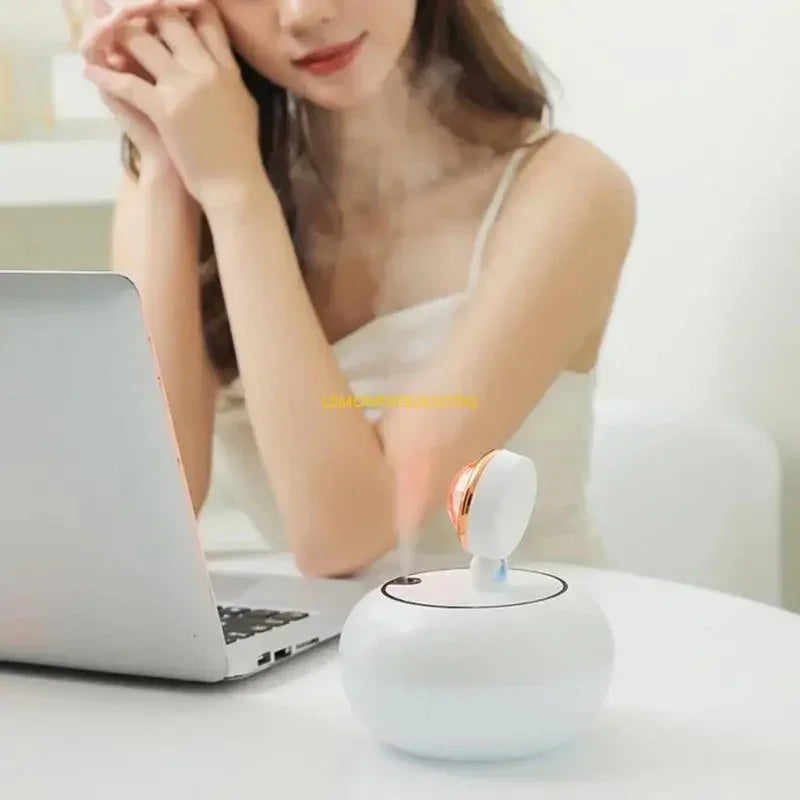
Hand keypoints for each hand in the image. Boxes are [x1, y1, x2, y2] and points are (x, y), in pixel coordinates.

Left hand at [82, 0, 262, 208]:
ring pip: (142, 43)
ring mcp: (183, 88)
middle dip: (145, 11)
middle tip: (125, 10)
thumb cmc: (241, 152)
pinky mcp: (164, 109)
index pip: (206, 20)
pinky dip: (105, 76)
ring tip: (102, 34)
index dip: (184, 6)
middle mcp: (206, 70)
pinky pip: (126, 83)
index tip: (165, 5)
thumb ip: (229, 78)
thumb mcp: (244, 106)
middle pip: (170, 20)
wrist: (234, 184)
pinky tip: (91, 72)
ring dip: (118, 35)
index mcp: (227, 69)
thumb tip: (219, 61)